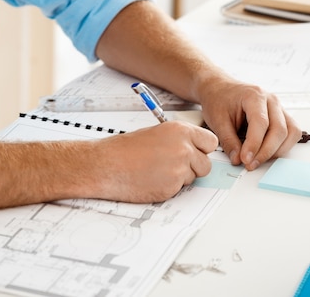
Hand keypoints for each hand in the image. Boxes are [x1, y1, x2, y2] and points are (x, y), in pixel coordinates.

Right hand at [94, 121, 217, 202]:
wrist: (108, 164)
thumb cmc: (127, 149)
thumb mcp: (157, 133)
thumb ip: (179, 140)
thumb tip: (195, 149)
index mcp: (180, 130)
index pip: (211, 141)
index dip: (202, 149)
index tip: (196, 151)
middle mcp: (183, 148)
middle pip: (206, 164)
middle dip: (194, 167)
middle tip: (173, 165)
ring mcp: (179, 169)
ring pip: (193, 178)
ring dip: (181, 178)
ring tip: (158, 170)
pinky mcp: (172, 187)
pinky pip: (180, 189)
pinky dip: (169, 187)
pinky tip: (153, 179)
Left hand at [198, 79, 301, 169]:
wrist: (219, 88)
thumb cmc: (218, 99)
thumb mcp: (217, 120)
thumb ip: (228, 141)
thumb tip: (238, 159)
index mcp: (253, 95)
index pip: (261, 123)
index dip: (254, 144)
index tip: (246, 159)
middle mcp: (270, 100)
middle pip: (279, 129)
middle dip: (266, 151)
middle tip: (250, 164)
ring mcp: (278, 107)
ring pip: (290, 132)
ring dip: (277, 150)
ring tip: (258, 159)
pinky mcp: (280, 116)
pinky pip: (291, 132)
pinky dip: (283, 146)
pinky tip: (267, 152)